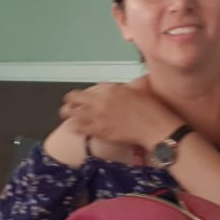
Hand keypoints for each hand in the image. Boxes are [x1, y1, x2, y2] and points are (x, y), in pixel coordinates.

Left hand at [59, 82, 181, 147]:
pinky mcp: (100, 132)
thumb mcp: (138, 88)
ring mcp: (98, 117)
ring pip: (74, 115)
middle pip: (74, 101)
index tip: (75, 97)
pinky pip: (81, 129)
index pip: (85, 91)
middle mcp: (100, 102)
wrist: (153, 126)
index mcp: (109, 90)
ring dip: (68, 115)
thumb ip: (123, 88)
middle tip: (66, 106)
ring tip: (66, 116)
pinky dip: (75, 128)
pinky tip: (72, 128)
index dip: (76, 95)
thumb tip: (117, 88)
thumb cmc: (151, 107)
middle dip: (68, 103)